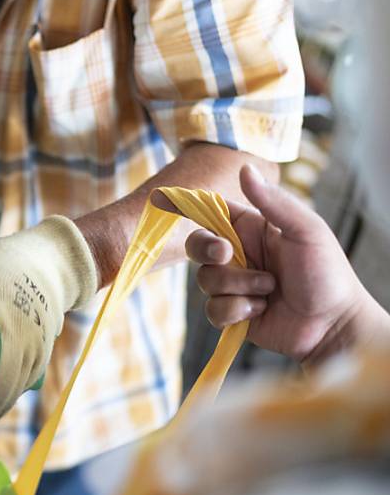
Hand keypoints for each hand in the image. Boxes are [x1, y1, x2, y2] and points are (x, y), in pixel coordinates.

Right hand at [152, 165, 386, 364]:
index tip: (162, 202)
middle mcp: (239, 254)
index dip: (187, 207)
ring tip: (269, 291)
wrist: (332, 326)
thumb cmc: (327, 274)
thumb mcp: (306, 231)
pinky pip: (213, 310)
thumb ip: (274, 203)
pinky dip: (237, 311)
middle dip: (207, 251)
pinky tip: (261, 311)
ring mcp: (234, 285)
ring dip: (238, 287)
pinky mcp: (232, 312)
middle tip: (226, 255)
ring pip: (206, 281)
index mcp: (252, 229)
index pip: (212, 212)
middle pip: (198, 246)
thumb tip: (245, 168)